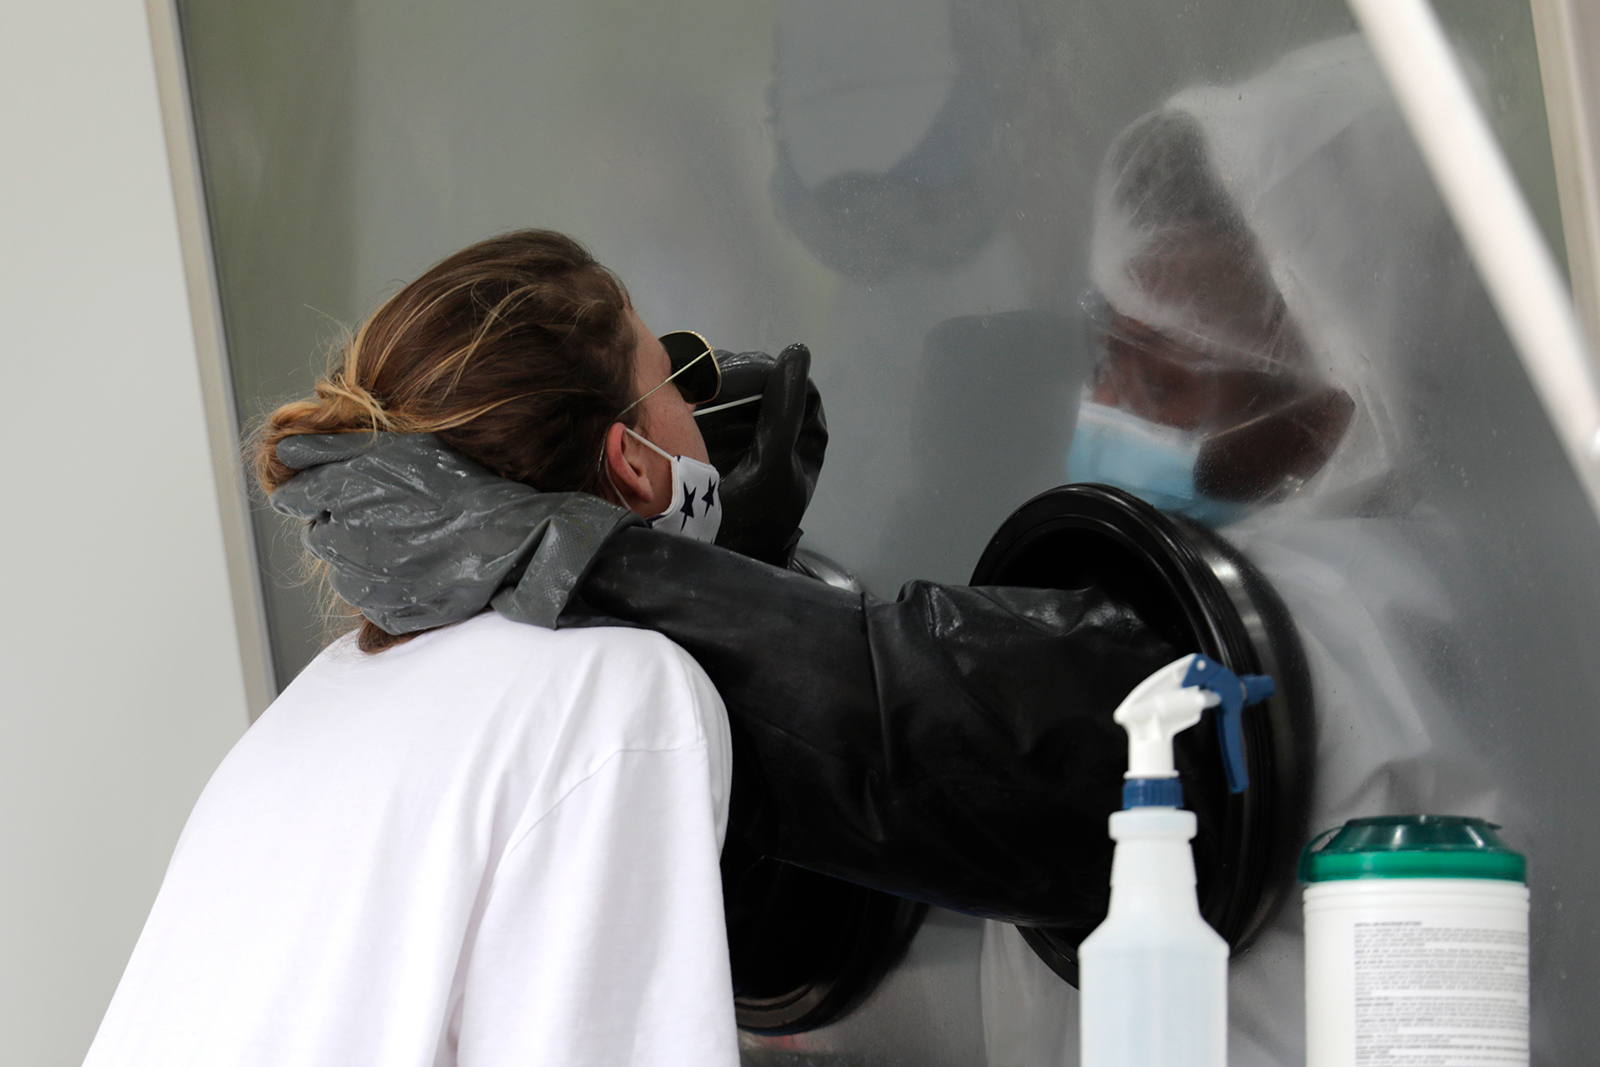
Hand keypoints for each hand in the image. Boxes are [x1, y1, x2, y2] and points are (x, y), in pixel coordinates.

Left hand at [271, 432, 635, 630]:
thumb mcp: (402, 448)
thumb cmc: (463, 488)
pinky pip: (368, 599)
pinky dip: (384, 585)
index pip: (293, 494)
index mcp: (342, 492)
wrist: (509, 541)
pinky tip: (417, 567)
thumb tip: (284, 450)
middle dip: (341, 522)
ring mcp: (363, 579)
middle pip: (318, 533)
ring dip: (362, 555)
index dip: (307, 490)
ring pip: (340, 569)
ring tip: (409, 541)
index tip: (323, 491)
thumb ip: (335, 448)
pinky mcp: (385, 611)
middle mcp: (344, 537)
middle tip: (390, 514)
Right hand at [696, 344, 827, 565]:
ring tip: (689, 387)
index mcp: (805, 440)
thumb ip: (785, 407)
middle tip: (704, 379)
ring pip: (740, 397)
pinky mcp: (721, 448)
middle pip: (767, 387)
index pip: (798, 388)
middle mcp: (783, 438)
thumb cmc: (751, 516)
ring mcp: (751, 443)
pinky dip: (700, 402)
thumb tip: (797, 353)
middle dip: (737, 377)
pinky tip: (680, 401)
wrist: (712, 562)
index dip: (770, 373)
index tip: (734, 374)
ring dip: (715, 386)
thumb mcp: (771, 460)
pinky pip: (716, 413)